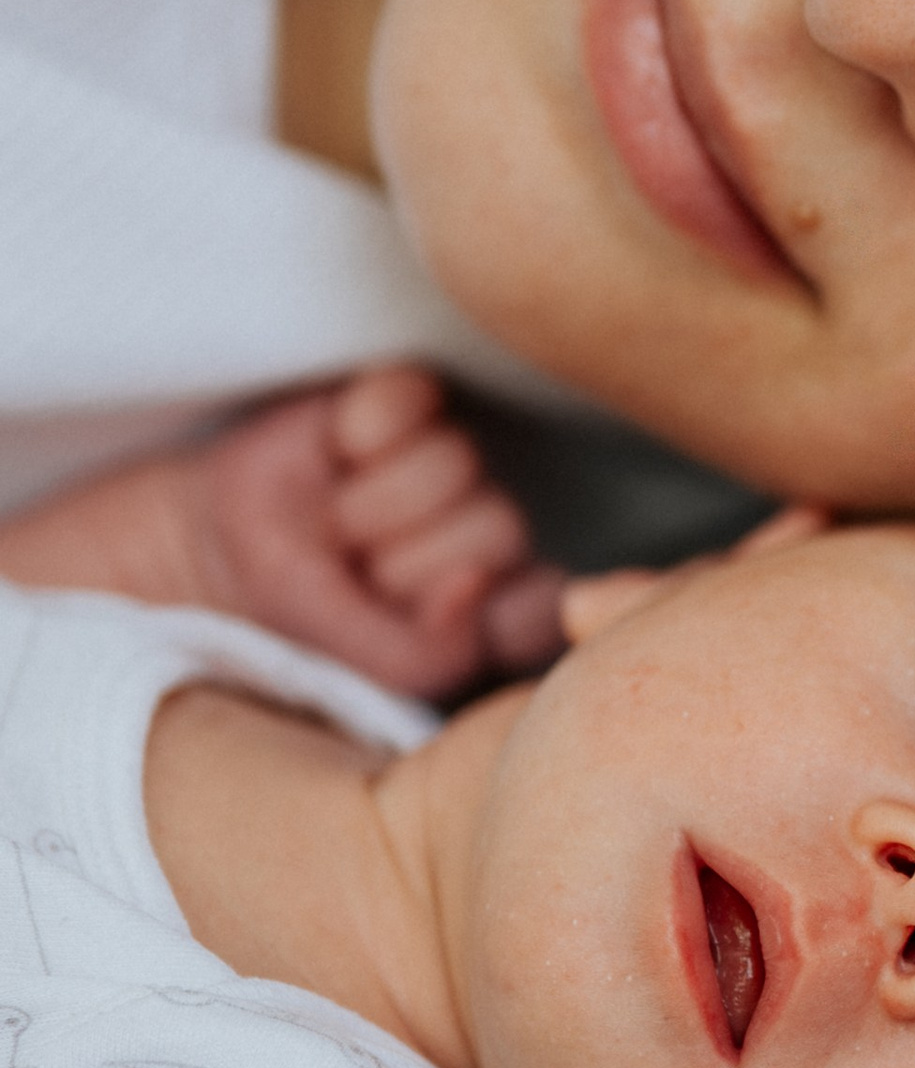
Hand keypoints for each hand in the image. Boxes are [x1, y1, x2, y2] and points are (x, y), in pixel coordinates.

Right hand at [0, 371, 562, 698]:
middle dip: (408, 560)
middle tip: (354, 571)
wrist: (212, 569)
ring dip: (373, 504)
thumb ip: (439, 650)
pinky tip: (335, 455)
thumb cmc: (305, 628)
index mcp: (502, 601)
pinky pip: (412, 394)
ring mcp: (447, 460)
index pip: (548, 600)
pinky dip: (364, 428)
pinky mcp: (399, 400)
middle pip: (497, 528)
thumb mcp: (371, 672)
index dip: (488, 610)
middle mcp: (487, 526)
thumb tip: (475, 583)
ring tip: (333, 524)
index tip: (420, 620)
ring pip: (455, 464)